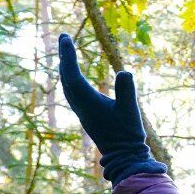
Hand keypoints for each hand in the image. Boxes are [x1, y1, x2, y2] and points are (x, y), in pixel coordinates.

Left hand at [58, 33, 165, 185]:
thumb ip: (127, 91)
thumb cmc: (128, 134)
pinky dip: (71, 79)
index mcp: (87, 102)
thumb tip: (125, 72)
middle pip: (66, 77)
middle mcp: (80, 105)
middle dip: (64, 57)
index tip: (65, 37)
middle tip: (64, 38)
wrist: (123, 156)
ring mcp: (82, 111)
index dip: (68, 55)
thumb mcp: (130, 110)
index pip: (72, 74)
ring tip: (67, 53)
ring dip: (66, 67)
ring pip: (67, 85)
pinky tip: (75, 78)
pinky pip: (72, 92)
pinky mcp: (86, 115)